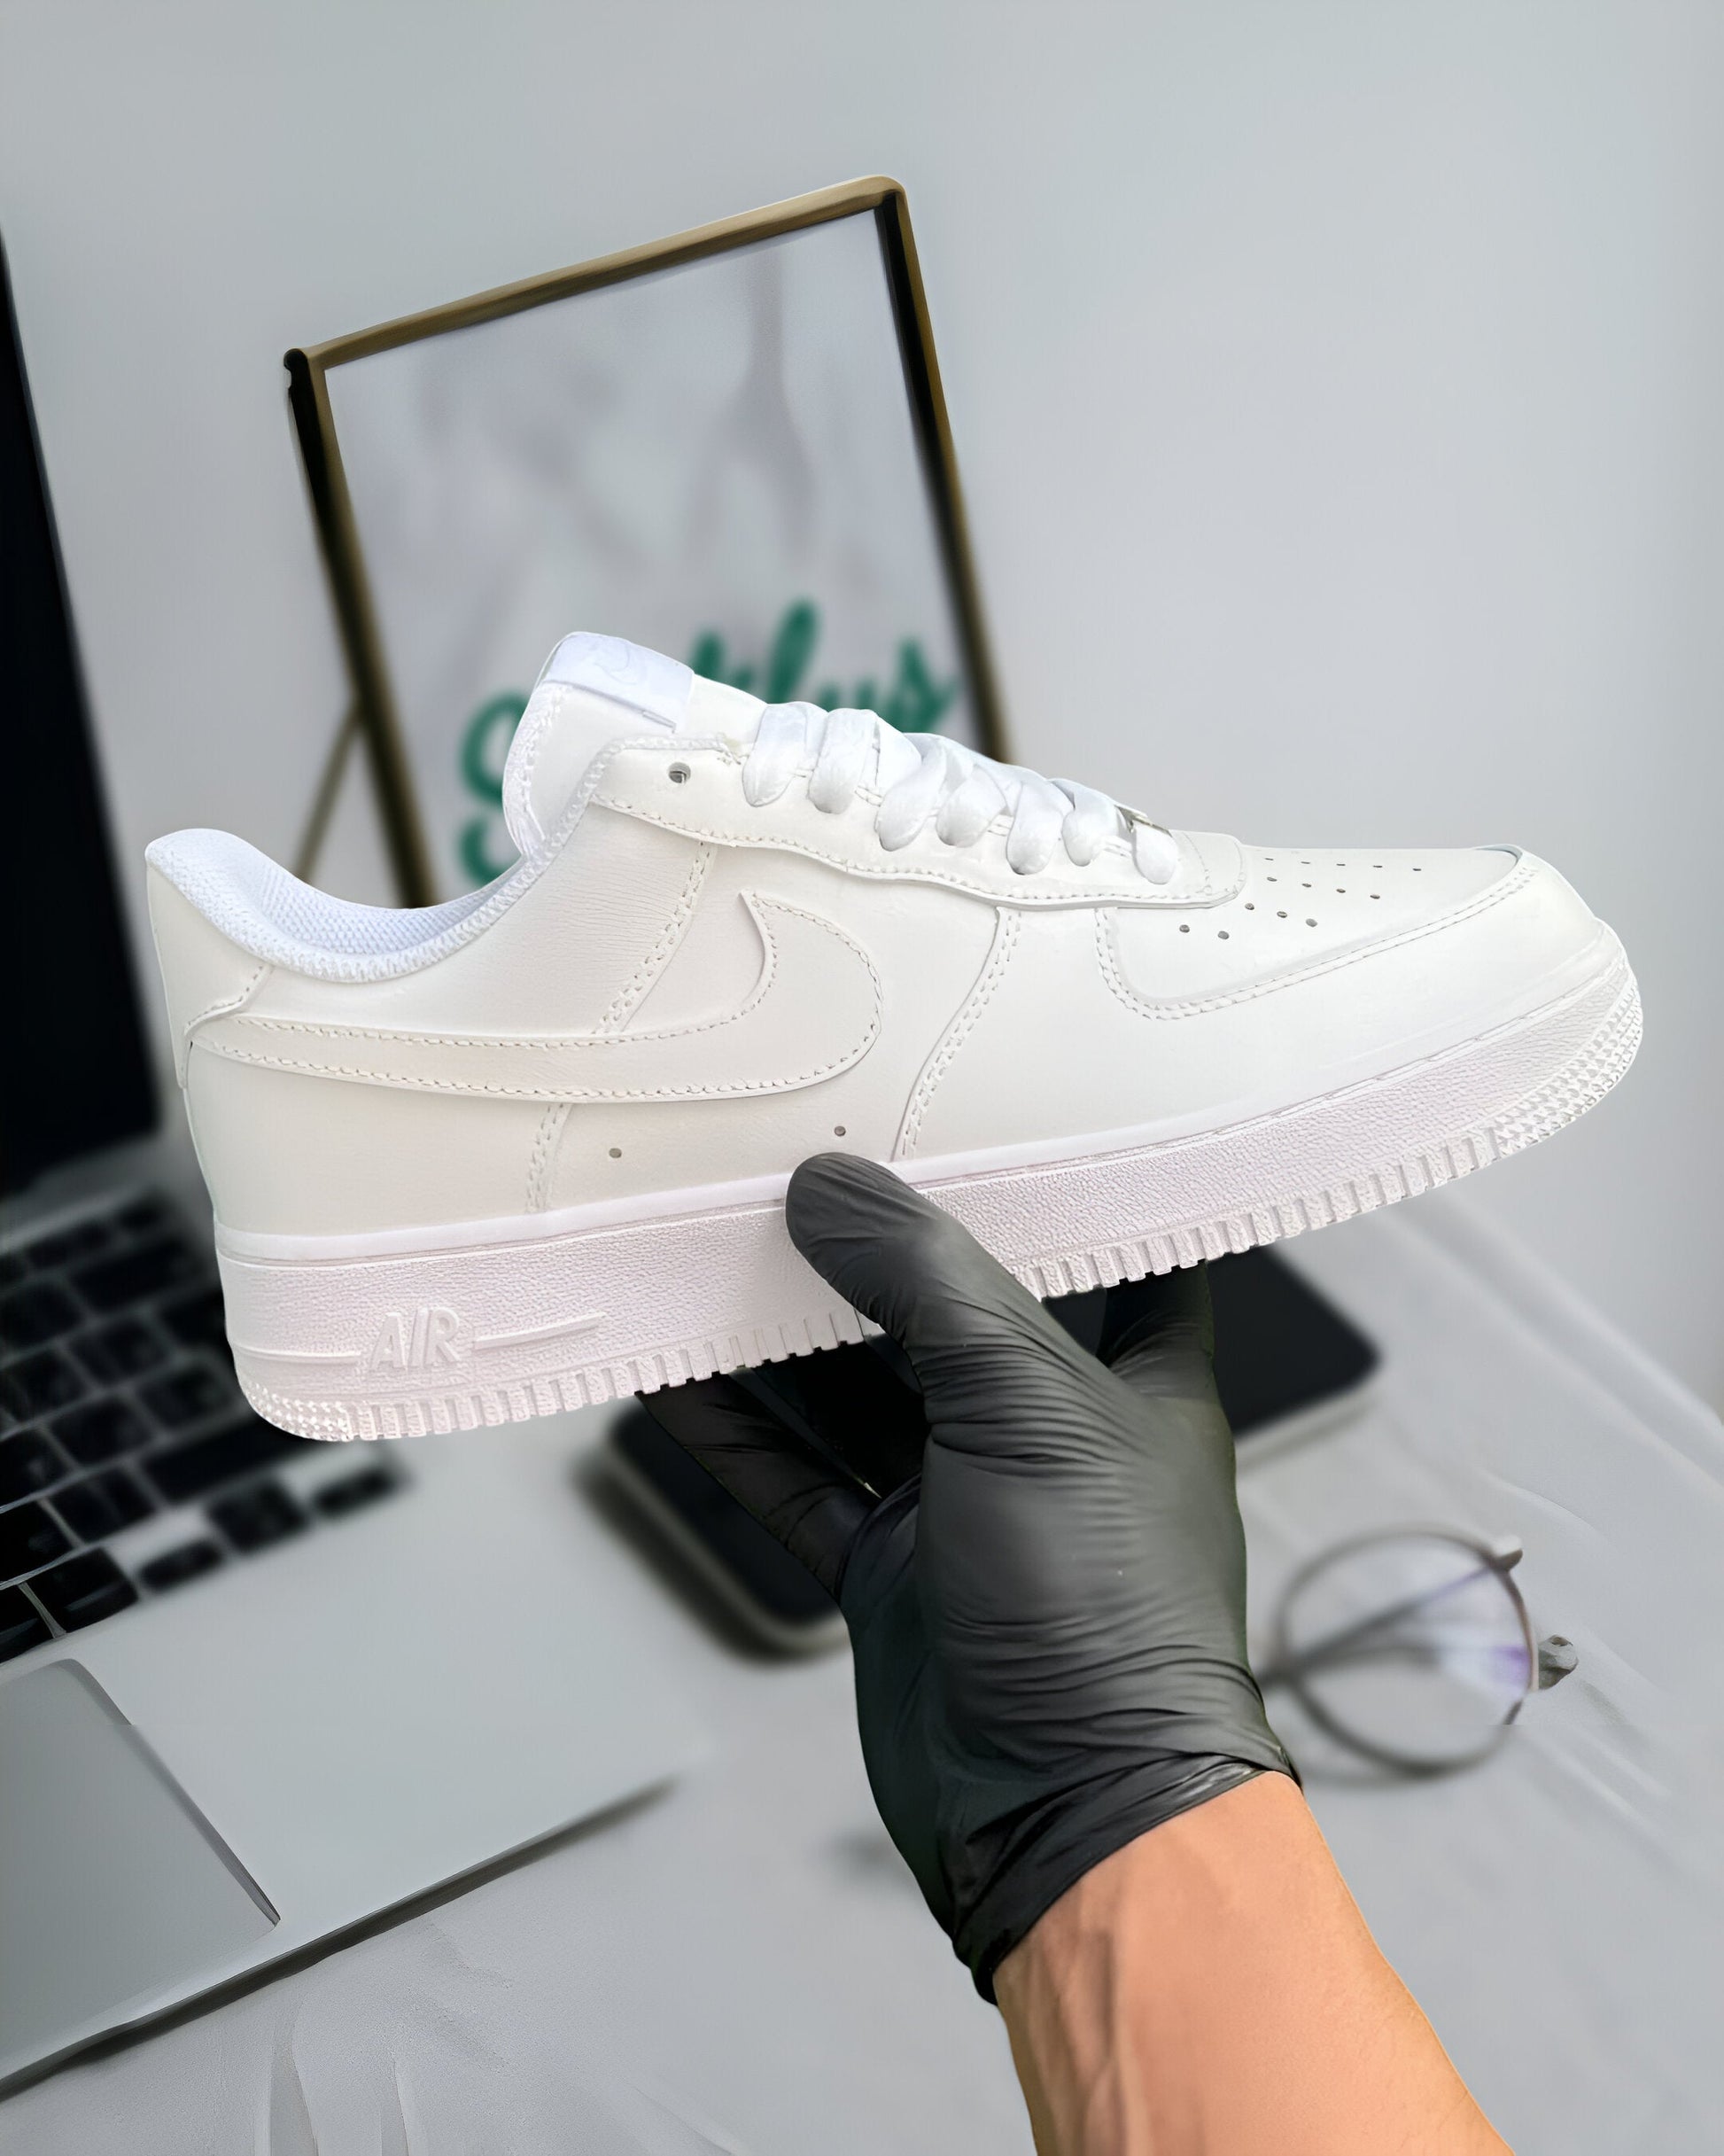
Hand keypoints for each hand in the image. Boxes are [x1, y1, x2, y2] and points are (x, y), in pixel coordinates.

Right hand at [643, 1154, 1293, 1998]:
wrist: (1067, 1816)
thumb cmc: (1107, 1612)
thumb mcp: (1027, 1405)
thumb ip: (927, 1285)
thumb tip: (834, 1189)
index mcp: (1137, 1376)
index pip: (1111, 1246)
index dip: (1051, 1179)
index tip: (973, 1109)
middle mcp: (1051, 1429)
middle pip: (950, 1310)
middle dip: (873, 1251)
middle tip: (788, 1172)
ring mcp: (965, 1499)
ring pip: (859, 1392)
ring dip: (786, 1337)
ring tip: (708, 1255)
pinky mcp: (891, 1568)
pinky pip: (802, 1479)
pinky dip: (740, 1433)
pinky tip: (676, 1381)